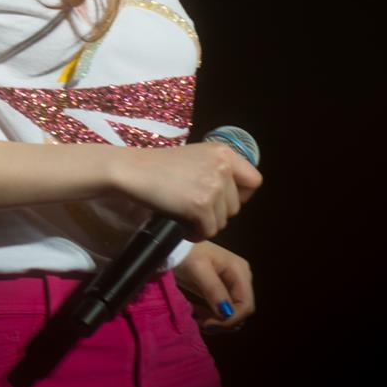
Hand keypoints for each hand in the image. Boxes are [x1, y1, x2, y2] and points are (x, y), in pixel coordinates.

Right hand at [115, 141, 261, 241]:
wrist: (132, 171)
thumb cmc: (158, 166)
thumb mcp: (195, 157)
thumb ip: (216, 169)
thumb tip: (233, 196)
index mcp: (224, 152)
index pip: (254, 181)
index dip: (239, 194)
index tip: (220, 198)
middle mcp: (223, 167)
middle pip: (236, 206)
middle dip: (217, 213)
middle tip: (194, 209)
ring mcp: (213, 186)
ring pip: (223, 221)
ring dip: (206, 224)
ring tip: (185, 216)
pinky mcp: (201, 205)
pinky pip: (208, 231)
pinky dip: (196, 234)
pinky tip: (181, 225)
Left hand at [173, 240, 253, 334]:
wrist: (175, 247)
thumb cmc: (186, 254)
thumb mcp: (198, 269)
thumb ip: (213, 289)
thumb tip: (226, 313)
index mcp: (240, 272)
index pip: (246, 305)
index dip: (230, 319)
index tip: (208, 324)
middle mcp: (241, 279)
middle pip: (242, 312)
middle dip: (223, 322)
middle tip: (200, 323)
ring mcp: (234, 285)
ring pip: (234, 314)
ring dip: (218, 322)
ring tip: (197, 317)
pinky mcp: (224, 291)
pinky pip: (225, 311)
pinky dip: (214, 318)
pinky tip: (199, 315)